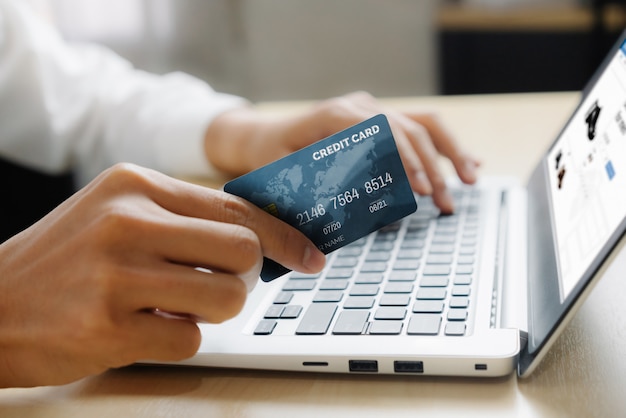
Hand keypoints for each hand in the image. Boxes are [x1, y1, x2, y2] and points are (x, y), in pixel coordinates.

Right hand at [0, 163, 324, 387]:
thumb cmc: (65, 260)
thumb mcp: (117, 213)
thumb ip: (183, 218)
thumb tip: (259, 237)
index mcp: (137, 184)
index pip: (237, 208)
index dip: (284, 236)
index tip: (310, 256)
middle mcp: (129, 221)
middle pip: (244, 253)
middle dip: (243, 278)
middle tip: (217, 285)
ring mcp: (118, 274)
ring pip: (228, 298)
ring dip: (213, 310)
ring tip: (173, 305)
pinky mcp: (110, 327)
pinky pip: (191, 339)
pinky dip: (178, 339)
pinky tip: (142, 327)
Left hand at [205, 91, 479, 212]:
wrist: (263, 137)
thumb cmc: (270, 156)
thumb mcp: (283, 174)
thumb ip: (311, 189)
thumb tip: (347, 215)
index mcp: (335, 114)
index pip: (382, 133)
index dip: (405, 161)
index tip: (419, 190)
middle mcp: (358, 107)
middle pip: (409, 128)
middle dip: (432, 167)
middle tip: (444, 201)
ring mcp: (371, 110)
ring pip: (422, 123)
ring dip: (449, 153)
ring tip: (470, 181)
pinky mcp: (378, 121)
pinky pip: (418, 128)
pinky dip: (443, 147)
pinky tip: (467, 164)